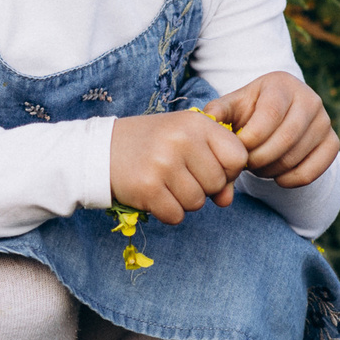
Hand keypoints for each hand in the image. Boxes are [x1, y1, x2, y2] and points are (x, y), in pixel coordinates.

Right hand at [109, 111, 248, 224]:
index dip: (228, 169)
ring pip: (197, 203)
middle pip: (217, 183)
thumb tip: (226, 201)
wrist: (101, 150)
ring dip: (183, 200)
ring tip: (164, 182)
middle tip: (179, 174)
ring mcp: (164, 164)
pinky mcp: (148, 188)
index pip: (238, 156)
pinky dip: (167, 211)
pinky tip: (154, 194)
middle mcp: (182, 140)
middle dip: (203, 187)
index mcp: (197, 123)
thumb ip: (215, 165)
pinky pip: (176, 216)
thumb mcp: (186, 141)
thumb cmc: (151, 144)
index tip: (208, 167)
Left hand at [203, 73, 339, 188]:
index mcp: (282, 84)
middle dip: (259, 158)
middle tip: (245, 164)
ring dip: (271, 170)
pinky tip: (277, 177)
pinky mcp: (332, 142)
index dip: (251, 138)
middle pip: (285, 138)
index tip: (237, 149)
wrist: (279, 115)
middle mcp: (310, 99)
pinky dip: (292, 180)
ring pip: (296, 156)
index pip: (271, 114)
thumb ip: (217, 112)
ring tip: (256, 167)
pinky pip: (314, 170)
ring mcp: (324, 121)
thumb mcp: (232, 105)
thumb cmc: (250, 111)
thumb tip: (208, 121)